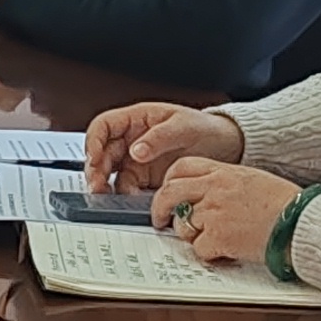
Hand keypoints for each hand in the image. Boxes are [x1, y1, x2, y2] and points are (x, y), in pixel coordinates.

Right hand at [82, 99, 239, 191]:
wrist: (227, 147)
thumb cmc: (205, 128)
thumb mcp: (184, 127)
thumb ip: (159, 137)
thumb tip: (135, 151)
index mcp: (137, 119)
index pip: (104, 126)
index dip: (93, 141)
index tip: (94, 158)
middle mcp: (132, 139)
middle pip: (101, 152)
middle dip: (95, 169)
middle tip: (98, 186)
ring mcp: (137, 160)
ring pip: (111, 173)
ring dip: (106, 185)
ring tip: (108, 197)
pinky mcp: (146, 179)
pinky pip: (128, 187)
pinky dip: (123, 195)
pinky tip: (129, 201)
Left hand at [152, 154, 299, 263]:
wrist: (301, 223)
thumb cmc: (285, 204)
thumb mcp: (252, 180)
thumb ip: (224, 183)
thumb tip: (204, 195)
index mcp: (223, 172)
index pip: (182, 167)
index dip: (169, 181)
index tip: (168, 193)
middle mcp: (215, 188)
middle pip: (170, 193)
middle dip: (159, 209)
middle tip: (160, 221)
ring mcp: (214, 212)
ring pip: (183, 225)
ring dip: (193, 236)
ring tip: (215, 239)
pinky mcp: (218, 236)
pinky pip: (199, 248)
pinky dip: (210, 254)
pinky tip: (227, 251)